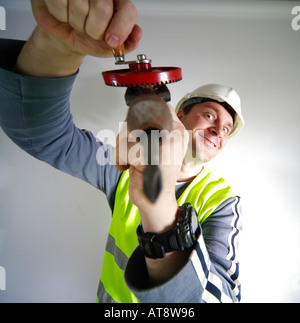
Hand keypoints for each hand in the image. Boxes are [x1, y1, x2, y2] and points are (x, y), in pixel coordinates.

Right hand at [30, 0, 141, 57]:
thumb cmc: (89, 38)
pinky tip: (65, 13)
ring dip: (76, 23)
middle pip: (103, 10)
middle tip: (90, 31)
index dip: (120, 28)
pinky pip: (61, 1)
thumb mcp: (109, 47)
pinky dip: (61, 14)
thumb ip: (126, 43)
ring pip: (80, 6)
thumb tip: (136, 35)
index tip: (112, 41)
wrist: (67, 37)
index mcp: (119, 4)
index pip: (127, 10)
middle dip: (94, 30)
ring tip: (77, 21)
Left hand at [114, 103, 188, 232]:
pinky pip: (123, 150)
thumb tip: (132, 111)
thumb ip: (150, 127)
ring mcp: (163, 145)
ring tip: (132, 161)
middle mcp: (173, 135)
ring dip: (122, 150)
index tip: (135, 129)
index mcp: (177, 130)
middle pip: (136, 118)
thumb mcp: (158, 146)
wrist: (157, 200)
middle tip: (131, 150)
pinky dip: (120, 160)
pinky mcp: (149, 156)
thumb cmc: (154, 174)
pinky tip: (131, 168)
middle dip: (125, 135)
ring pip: (126, 134)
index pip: (157, 106)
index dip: (140, 113)